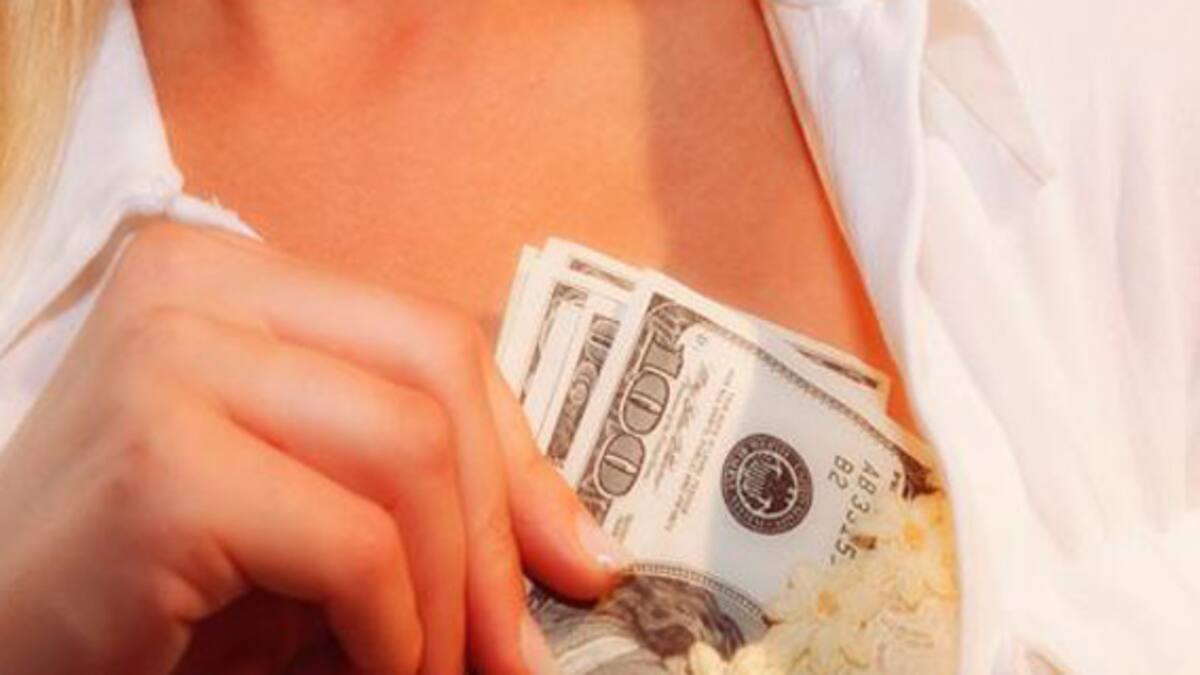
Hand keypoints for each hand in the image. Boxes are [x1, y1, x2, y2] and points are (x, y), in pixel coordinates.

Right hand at [0, 221, 625, 674]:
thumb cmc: (151, 585)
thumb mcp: (308, 505)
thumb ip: (419, 489)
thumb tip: (580, 547)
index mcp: (232, 276)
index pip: (433, 340)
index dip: (520, 457)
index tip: (572, 559)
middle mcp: (193, 285)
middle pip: (434, 377)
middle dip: (499, 527)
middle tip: (516, 645)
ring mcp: (168, 360)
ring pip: (411, 453)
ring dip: (450, 592)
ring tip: (441, 670)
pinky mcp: (162, 465)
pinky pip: (355, 547)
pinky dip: (396, 634)